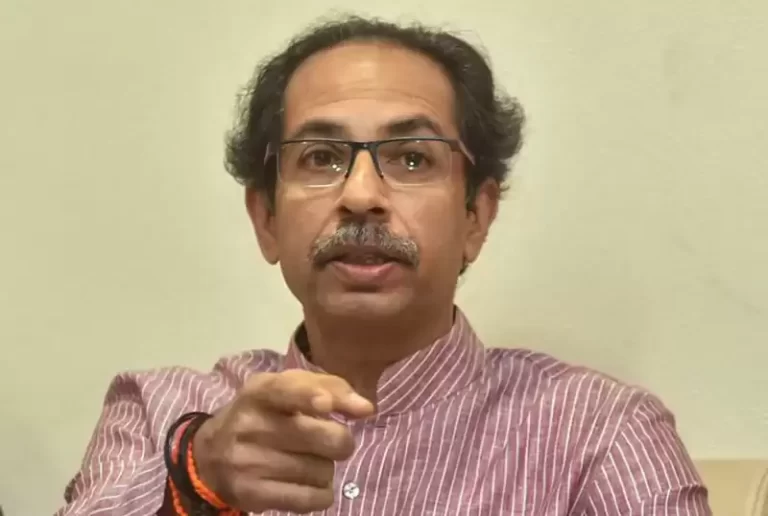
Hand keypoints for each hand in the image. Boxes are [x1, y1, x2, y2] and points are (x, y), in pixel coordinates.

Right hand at [191, 370, 374, 512]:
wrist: (211, 455)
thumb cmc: (264, 414)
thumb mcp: (288, 389)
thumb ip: (331, 388)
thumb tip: (366, 408)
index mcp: (260, 392)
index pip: (284, 391)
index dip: (308, 397)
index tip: (326, 405)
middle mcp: (250, 425)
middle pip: (320, 437)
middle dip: (340, 441)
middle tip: (332, 442)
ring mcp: (248, 462)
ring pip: (321, 470)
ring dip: (326, 467)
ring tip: (308, 460)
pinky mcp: (252, 495)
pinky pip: (310, 499)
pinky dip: (322, 494)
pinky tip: (309, 483)